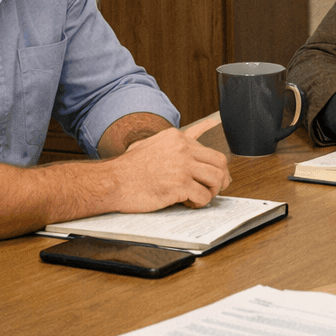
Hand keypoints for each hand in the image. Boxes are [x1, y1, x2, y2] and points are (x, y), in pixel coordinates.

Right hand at [107, 124, 230, 210]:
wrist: (113, 181)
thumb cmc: (129, 167)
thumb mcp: (152, 143)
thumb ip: (173, 142)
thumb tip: (200, 131)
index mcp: (177, 138)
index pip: (208, 148)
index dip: (217, 165)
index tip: (218, 174)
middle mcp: (183, 149)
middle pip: (219, 162)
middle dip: (222, 178)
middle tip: (216, 188)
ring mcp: (182, 167)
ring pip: (216, 178)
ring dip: (212, 191)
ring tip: (201, 197)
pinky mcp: (179, 185)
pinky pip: (203, 196)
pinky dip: (200, 203)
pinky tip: (189, 203)